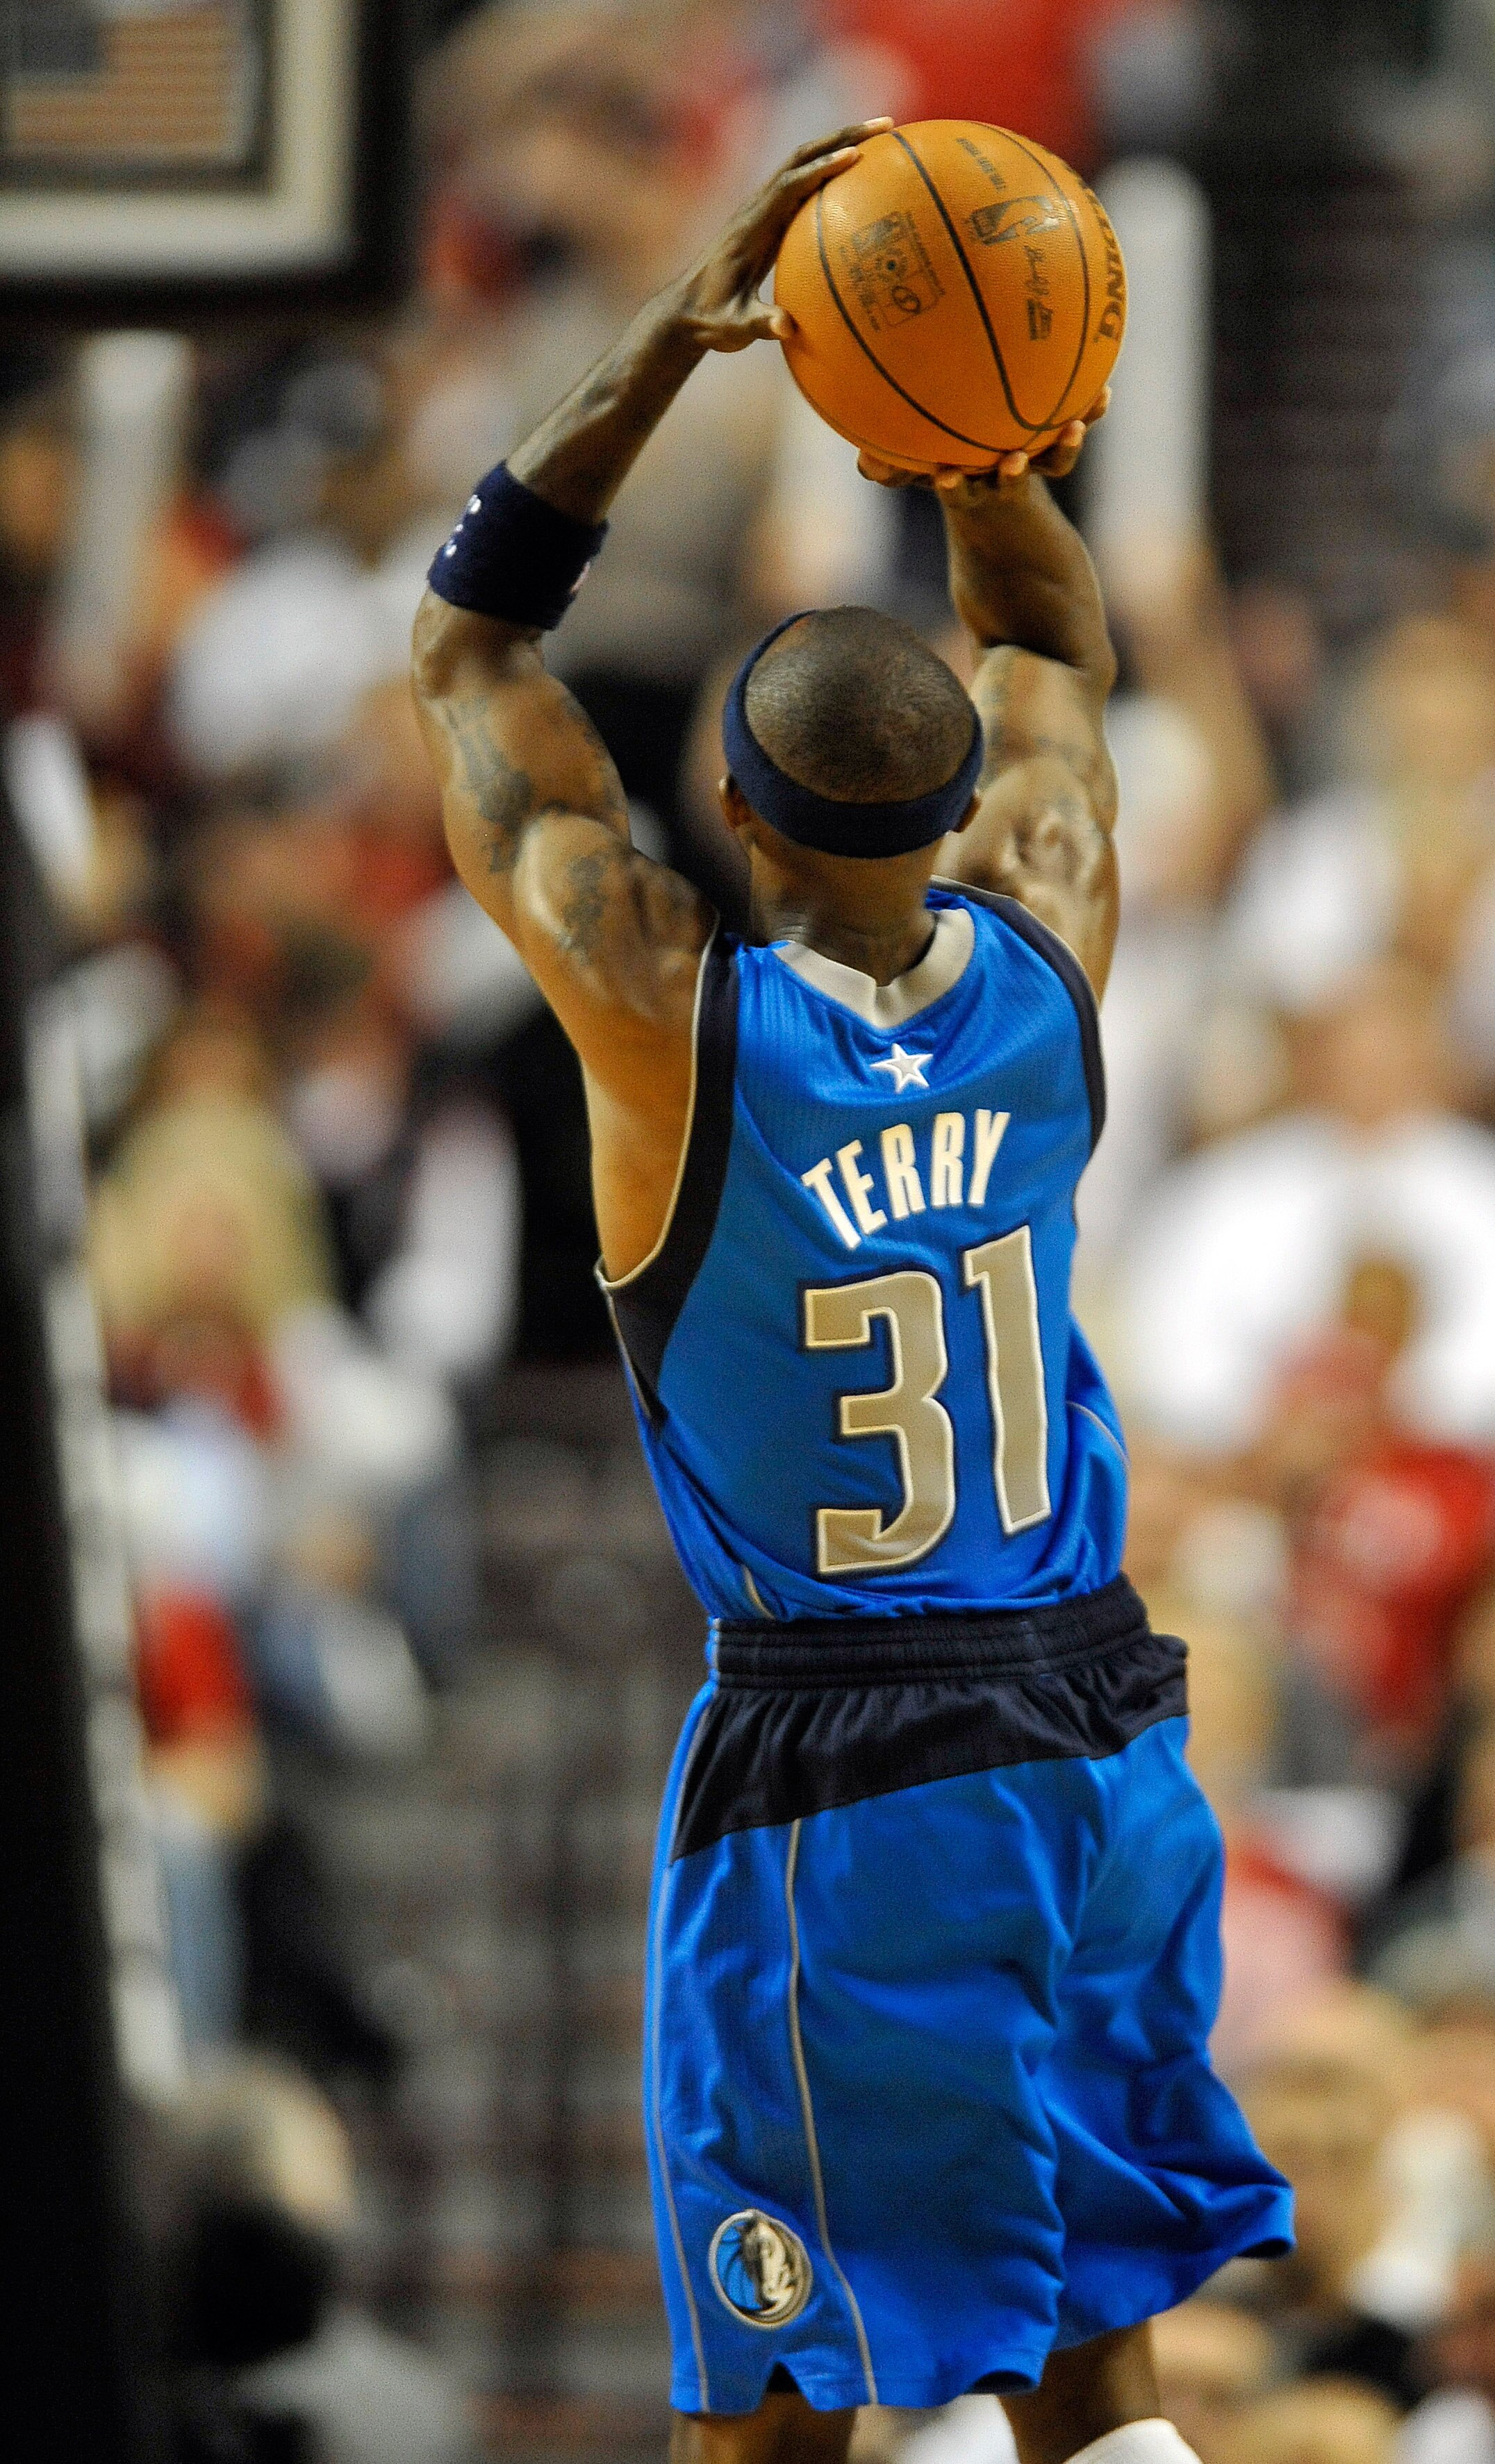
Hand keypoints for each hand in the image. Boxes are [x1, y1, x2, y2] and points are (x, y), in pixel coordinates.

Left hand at [670, 121, 892, 354]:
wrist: (685, 309)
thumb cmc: (709, 320)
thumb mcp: (731, 329)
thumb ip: (757, 325)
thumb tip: (786, 327)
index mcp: (750, 227)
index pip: (788, 186)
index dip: (819, 169)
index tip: (854, 156)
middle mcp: (758, 208)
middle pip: (802, 158)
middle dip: (842, 137)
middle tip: (886, 126)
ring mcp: (765, 209)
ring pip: (805, 163)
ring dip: (842, 143)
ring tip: (885, 136)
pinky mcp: (772, 217)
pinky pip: (806, 184)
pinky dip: (835, 170)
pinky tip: (865, 176)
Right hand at [857, 388, 1110, 495]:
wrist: (1010, 524)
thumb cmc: (951, 475)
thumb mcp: (917, 471)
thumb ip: (888, 467)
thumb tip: (863, 463)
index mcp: (962, 481)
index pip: (949, 484)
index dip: (947, 484)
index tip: (942, 476)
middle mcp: (998, 477)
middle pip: (1007, 482)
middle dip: (1011, 476)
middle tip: (1013, 465)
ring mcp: (1030, 467)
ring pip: (1050, 464)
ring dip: (1062, 451)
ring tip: (1074, 430)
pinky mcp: (1056, 454)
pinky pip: (1074, 432)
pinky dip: (1090, 412)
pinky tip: (1104, 393)